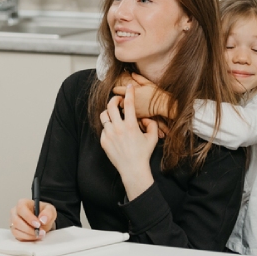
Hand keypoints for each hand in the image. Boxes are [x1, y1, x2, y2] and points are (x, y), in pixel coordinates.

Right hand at [10, 198, 56, 240]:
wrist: (42, 221)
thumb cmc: (43, 212)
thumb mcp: (50, 210)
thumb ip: (48, 213)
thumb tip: (43, 219)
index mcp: (22, 203)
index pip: (21, 208)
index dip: (29, 217)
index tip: (38, 224)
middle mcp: (15, 212)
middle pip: (16, 221)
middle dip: (30, 229)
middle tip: (41, 232)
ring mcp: (13, 222)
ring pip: (16, 230)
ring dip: (29, 235)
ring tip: (39, 234)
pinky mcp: (14, 231)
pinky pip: (18, 237)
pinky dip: (27, 238)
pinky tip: (35, 236)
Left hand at [100, 85, 157, 199]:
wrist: (132, 169)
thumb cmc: (143, 154)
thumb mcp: (153, 138)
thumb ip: (152, 125)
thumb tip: (146, 117)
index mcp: (131, 125)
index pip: (129, 103)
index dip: (129, 92)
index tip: (129, 86)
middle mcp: (118, 128)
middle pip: (110, 106)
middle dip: (114, 99)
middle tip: (118, 101)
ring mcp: (109, 134)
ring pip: (103, 116)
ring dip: (109, 113)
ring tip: (114, 115)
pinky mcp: (103, 141)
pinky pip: (103, 129)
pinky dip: (108, 127)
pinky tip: (114, 132)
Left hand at [113, 73, 172, 118]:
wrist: (162, 104)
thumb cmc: (155, 93)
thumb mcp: (147, 83)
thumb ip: (138, 77)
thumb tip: (132, 73)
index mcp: (131, 91)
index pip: (116, 90)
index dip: (116, 90)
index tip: (118, 90)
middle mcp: (130, 101)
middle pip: (117, 101)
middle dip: (119, 99)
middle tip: (123, 98)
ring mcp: (132, 109)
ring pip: (121, 109)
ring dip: (122, 107)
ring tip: (127, 106)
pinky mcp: (136, 116)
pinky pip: (127, 116)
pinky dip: (128, 114)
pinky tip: (132, 111)